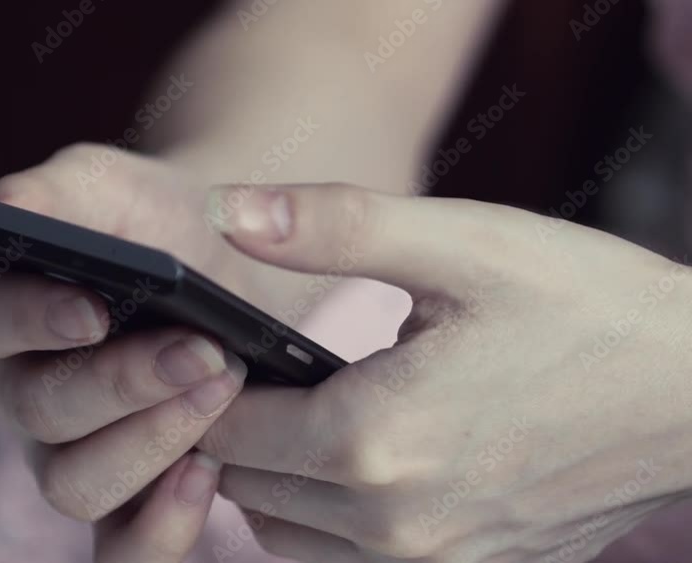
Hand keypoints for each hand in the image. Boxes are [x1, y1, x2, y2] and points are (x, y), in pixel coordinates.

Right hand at [0, 144, 278, 561]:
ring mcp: (73, 452)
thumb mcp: (113, 187)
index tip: (94, 310)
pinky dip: (157, 530)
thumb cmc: (158, 220)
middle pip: (38, 410)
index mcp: (9, 310)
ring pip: (74, 484)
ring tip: (221, 390)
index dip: (32, 321)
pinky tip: (205, 477)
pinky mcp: (129, 498)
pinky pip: (121, 547)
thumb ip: (53, 193)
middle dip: (122, 383)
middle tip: (203, 350)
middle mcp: (28, 390)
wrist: (229, 264)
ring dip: (148, 445)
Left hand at [192, 183, 691, 561]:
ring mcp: (431, 561)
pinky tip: (354, 458)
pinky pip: (346, 560)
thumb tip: (224, 212)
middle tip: (254, 371)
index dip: (206, 384)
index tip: (219, 347)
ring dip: (271, 478)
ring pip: (286, 534)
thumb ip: (333, 226)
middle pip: (246, 486)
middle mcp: (392, 522)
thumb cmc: (586, 309)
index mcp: (374, 437)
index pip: (224, 429)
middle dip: (232, 428)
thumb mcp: (461, 244)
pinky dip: (322, 518)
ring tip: (299, 411)